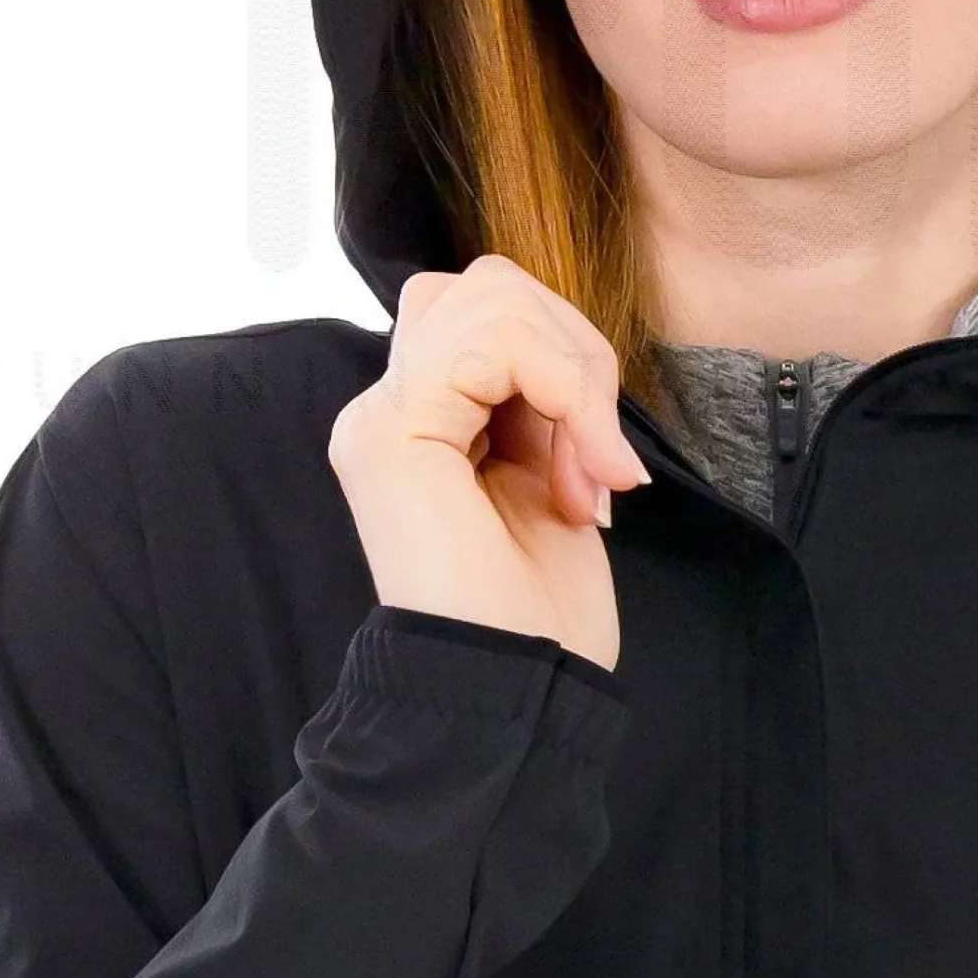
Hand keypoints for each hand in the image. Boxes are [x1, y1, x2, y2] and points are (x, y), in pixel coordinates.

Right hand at [328, 255, 650, 674]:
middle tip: (597, 457)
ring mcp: (380, 417)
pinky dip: (564, 392)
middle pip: (488, 285)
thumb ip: (540, 398)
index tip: (598, 462)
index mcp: (419, 421)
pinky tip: (574, 477)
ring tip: (583, 473)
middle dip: (574, 348)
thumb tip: (562, 336)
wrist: (517, 691)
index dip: (565, 358)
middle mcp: (384, 410)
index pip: (488, 309)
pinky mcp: (393, 431)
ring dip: (573, 376)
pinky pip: (494, 343)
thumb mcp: (552, 473)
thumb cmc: (541, 609)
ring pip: (493, 297)